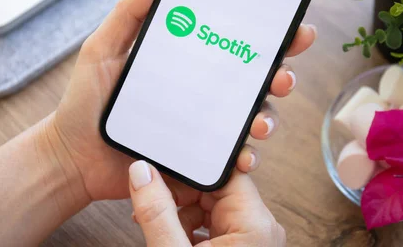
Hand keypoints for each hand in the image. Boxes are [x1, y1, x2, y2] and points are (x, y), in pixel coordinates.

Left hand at [51, 0, 315, 201]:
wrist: (73, 157)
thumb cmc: (87, 99)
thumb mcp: (104, 47)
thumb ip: (131, 10)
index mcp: (189, 59)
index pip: (235, 41)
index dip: (268, 34)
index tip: (292, 26)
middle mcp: (204, 90)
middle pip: (255, 78)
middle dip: (280, 74)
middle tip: (282, 75)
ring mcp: (205, 125)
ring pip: (251, 116)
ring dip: (268, 117)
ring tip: (259, 122)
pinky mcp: (200, 157)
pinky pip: (232, 155)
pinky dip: (245, 155)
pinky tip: (243, 156)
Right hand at [129, 160, 285, 245]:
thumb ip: (157, 214)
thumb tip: (141, 172)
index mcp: (256, 223)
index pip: (223, 172)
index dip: (189, 167)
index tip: (163, 163)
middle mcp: (260, 227)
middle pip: (215, 189)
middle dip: (180, 195)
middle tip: (149, 200)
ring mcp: (252, 240)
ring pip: (211, 208)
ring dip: (181, 214)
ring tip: (154, 225)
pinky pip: (214, 227)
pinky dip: (189, 230)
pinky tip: (168, 238)